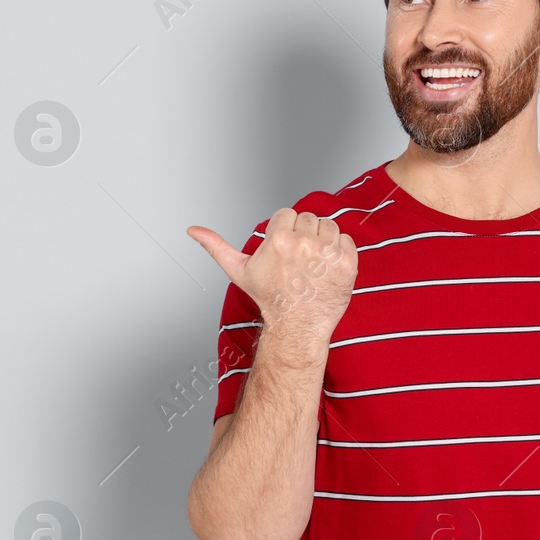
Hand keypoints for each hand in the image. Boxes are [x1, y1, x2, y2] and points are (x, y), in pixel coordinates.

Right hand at [187, 208, 357, 343]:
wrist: (297, 326)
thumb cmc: (270, 299)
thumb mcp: (239, 271)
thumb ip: (216, 246)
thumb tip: (193, 230)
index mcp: (278, 240)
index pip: (287, 214)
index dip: (284, 231)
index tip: (284, 251)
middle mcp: (303, 243)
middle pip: (308, 218)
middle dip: (303, 235)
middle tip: (298, 261)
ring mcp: (327, 253)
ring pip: (328, 226)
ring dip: (322, 241)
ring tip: (312, 264)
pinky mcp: (347, 263)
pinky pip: (347, 239)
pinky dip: (339, 252)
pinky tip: (326, 268)